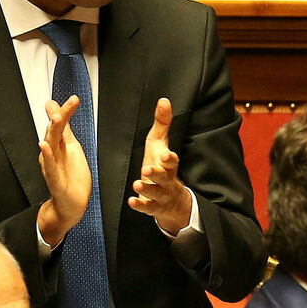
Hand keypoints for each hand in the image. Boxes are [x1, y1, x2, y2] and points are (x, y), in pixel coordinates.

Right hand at [37, 96, 90, 246]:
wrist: (71, 204)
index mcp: (60, 146)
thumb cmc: (71, 177)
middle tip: (61, 104)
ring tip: (55, 118)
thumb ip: (66, 131)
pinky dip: (47, 156)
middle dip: (58, 117)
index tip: (73, 98)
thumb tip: (62, 112)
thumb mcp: (72, 149)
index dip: (67, 112)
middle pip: (55, 131)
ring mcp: (52, 166)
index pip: (62, 125)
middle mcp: (53, 154)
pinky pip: (49, 166)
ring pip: (50, 145)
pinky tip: (44, 146)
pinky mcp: (54, 179)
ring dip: (52, 131)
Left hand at [128, 98, 191, 234]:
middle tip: (148, 169)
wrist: (174, 200)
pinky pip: (148, 207)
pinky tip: (132, 201)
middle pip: (165, 177)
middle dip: (158, 173)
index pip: (173, 161)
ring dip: (148, 189)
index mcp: (168, 165)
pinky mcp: (154, 206)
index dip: (170, 159)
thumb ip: (162, 123)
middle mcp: (167, 180)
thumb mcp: (161, 145)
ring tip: (137, 184)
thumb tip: (164, 100)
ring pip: (156, 193)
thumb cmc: (163, 167)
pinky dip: (141, 204)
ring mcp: (161, 194)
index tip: (166, 155)